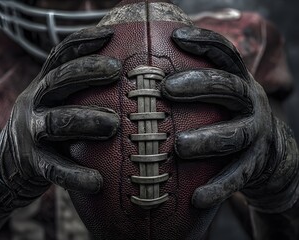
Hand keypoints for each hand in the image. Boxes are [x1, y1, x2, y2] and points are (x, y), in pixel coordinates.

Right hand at [0, 26, 120, 193]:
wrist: (7, 164)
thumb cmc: (47, 128)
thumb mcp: (56, 103)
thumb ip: (79, 92)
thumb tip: (131, 78)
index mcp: (42, 86)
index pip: (59, 56)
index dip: (82, 42)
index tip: (110, 34)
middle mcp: (33, 104)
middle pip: (56, 81)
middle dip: (86, 72)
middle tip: (116, 70)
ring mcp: (30, 133)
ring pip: (56, 122)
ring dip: (85, 120)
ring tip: (113, 125)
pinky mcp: (32, 163)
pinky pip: (54, 168)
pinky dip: (75, 175)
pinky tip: (96, 181)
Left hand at [162, 26, 298, 212]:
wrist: (272, 156)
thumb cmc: (227, 119)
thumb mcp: (217, 98)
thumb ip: (191, 86)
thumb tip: (138, 77)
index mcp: (237, 82)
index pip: (225, 55)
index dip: (204, 42)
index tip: (176, 37)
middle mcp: (251, 103)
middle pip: (229, 88)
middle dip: (199, 86)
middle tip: (167, 89)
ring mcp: (256, 135)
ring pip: (233, 135)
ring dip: (206, 139)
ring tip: (179, 146)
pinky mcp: (256, 166)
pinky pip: (237, 177)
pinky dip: (218, 187)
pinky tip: (197, 198)